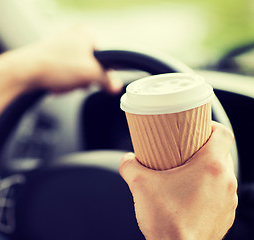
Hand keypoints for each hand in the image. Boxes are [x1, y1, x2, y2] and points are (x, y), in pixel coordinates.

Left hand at [2, 25, 121, 93]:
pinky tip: (55, 85)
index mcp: (86, 33)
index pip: (105, 58)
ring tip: (62, 84)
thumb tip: (116, 86)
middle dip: (82, 80)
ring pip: (76, 72)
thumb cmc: (54, 65)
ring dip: (71, 83)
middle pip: (90, 66)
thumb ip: (107, 80)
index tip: (95, 82)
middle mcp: (73, 36)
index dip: (101, 74)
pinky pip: (64, 73)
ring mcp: (61, 46)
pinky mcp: (50, 57)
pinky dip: (61, 82)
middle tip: (75, 83)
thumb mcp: (89, 73)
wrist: (23, 71)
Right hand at [119, 121, 237, 239]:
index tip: (198, 127)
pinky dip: (207, 188)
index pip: (223, 133)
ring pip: (222, 174)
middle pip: (221, 153)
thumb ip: (129, 166)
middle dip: (203, 148)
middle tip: (184, 149)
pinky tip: (187, 195)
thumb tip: (127, 160)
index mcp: (211, 168)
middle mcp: (225, 182)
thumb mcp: (140, 185)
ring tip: (184, 173)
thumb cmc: (166, 221)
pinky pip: (219, 193)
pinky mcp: (224, 216)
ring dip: (206, 169)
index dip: (212, 125)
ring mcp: (227, 201)